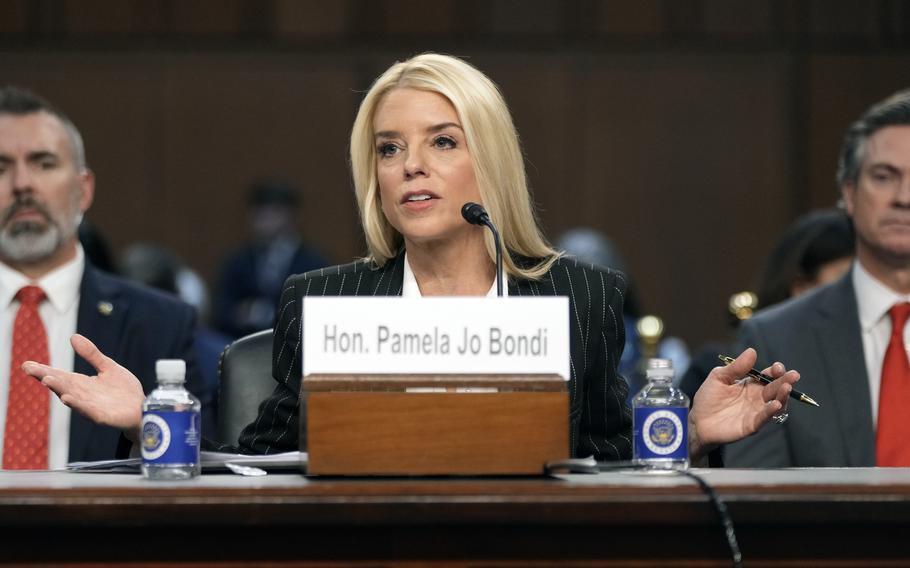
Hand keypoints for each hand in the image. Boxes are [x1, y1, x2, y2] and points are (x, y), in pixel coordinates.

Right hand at [21, 334, 144, 442]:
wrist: (142, 409)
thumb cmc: (123, 390)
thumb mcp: (108, 367)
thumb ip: (91, 354)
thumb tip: (73, 336)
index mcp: (82, 384)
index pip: (59, 375)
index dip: (43, 370)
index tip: (27, 364)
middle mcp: (82, 395)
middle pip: (61, 385)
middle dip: (46, 377)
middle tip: (30, 369)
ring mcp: (90, 406)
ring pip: (71, 397)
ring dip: (59, 388)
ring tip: (47, 379)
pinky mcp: (101, 416)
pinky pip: (87, 410)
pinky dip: (77, 404)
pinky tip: (67, 398)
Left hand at [688, 347, 799, 462]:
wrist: (697, 421)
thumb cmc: (708, 398)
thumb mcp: (719, 377)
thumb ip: (736, 367)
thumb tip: (752, 351)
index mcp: (750, 384)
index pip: (767, 376)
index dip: (775, 371)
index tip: (778, 367)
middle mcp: (757, 398)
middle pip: (775, 388)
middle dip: (785, 381)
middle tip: (793, 375)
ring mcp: (756, 412)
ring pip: (775, 404)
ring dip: (782, 396)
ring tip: (786, 388)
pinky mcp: (751, 425)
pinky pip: (764, 419)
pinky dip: (770, 412)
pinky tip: (775, 404)